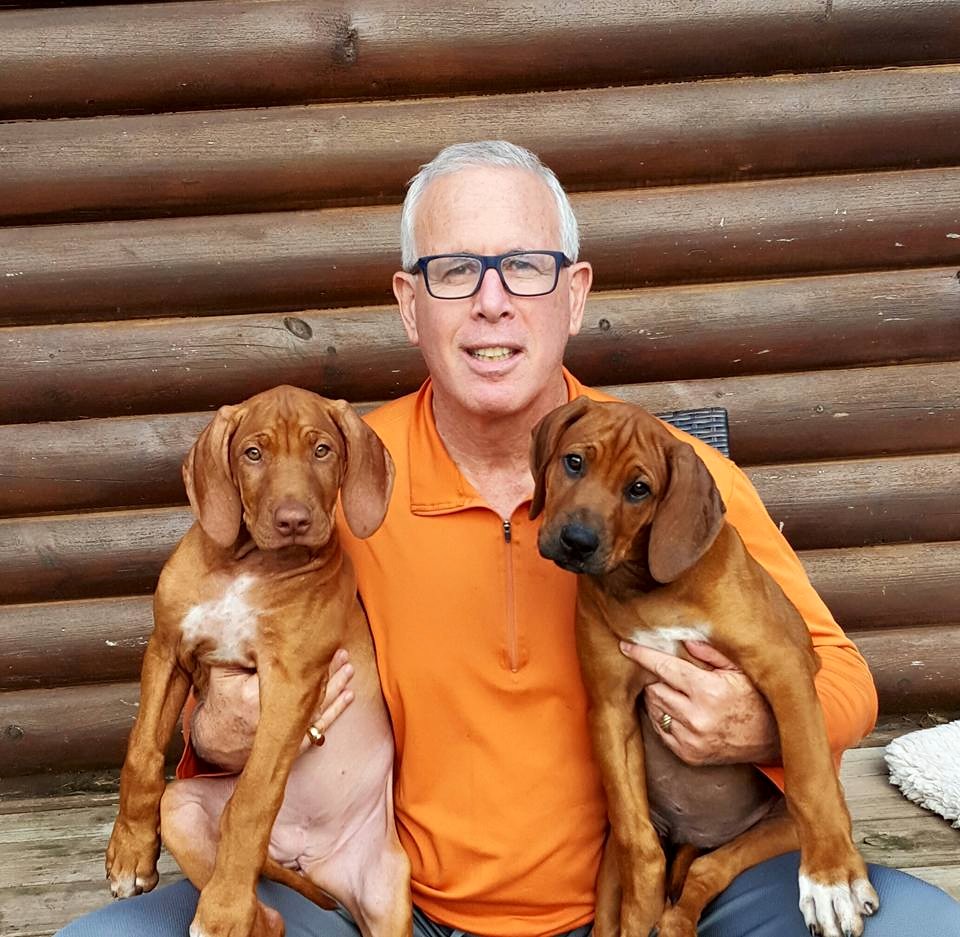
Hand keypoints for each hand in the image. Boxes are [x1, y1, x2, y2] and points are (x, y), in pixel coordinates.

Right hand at [191, 649, 354, 771]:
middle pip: (307, 689)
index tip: (321, 641)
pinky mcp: (294, 745)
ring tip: (349, 668)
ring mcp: (286, 733)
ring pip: (317, 706)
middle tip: (342, 652)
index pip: (288, 673)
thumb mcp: (222, 675)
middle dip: (328, 670)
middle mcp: (274, 717)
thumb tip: (248, 624)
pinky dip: (336, 710)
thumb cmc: (222, 704)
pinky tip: (348, 696)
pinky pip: (319, 727)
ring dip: (337, 687)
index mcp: (255, 697)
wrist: (217, 744)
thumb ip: (235, 652)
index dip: (307, 658)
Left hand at [619, 639, 779, 765]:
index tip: (626, 645)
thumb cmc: (757, 698)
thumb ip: (711, 652)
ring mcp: (691, 740)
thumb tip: (685, 639)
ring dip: (657, 696)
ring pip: (654, 709)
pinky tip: (678, 709)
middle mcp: (696, 717)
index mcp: (708, 691)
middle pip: (654, 688)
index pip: (664, 668)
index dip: (642, 655)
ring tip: (675, 690)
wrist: (773, 740)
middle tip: (666, 671)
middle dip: (655, 677)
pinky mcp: (689, 755)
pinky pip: (660, 729)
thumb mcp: (740, 670)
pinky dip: (662, 716)